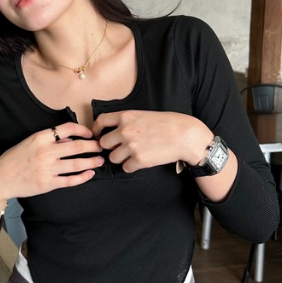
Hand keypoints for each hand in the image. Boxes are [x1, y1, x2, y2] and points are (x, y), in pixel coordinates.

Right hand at [0, 122, 103, 205]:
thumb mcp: (29, 142)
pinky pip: (70, 180)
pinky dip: (83, 177)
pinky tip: (90, 174)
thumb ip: (50, 139)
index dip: (82, 130)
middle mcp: (45, 152)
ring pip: (77, 164)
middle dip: (93, 146)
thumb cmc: (14, 159)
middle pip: (77, 146)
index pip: (67, 128)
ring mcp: (47, 169)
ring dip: (92, 162)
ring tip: (100, 160)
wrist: (0, 179)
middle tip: (101, 147)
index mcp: (40, 138)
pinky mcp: (48, 184)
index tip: (90, 133)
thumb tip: (70, 139)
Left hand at [92, 111, 212, 173]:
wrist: (185, 136)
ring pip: (113, 158)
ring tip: (133, 155)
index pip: (101, 121)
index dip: (96, 129)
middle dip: (110, 146)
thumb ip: (127, 121)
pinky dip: (131, 166)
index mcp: (125, 116)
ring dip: (120, 158)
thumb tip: (114, 131)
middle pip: (103, 143)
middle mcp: (125, 131)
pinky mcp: (139, 160)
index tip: (97, 135)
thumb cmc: (168, 123)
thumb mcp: (144, 114)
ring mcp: (131, 146)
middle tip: (120, 148)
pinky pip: (125, 168)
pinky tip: (140, 161)